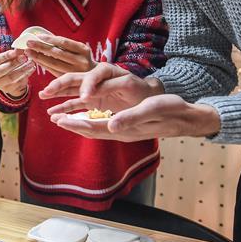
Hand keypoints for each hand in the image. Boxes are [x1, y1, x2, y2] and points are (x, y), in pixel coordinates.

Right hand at [0, 49, 34, 97]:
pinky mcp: (10, 90)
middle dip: (15, 62)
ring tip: (31, 62)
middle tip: (24, 57)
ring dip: (23, 69)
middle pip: (3, 70)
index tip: (17, 51)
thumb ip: (11, 54)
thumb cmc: (7, 65)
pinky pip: (19, 82)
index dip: (6, 55)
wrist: (9, 81)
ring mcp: (0, 85)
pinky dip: (27, 74)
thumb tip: (20, 48)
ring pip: (12, 77)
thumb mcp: (6, 59)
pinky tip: (32, 68)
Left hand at [24, 35, 94, 76]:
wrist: (95, 78)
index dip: (50, 39)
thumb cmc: (82, 60)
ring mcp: (75, 72)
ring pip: (54, 63)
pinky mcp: (70, 79)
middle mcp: (81, 61)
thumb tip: (43, 37)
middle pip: (57, 53)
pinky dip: (44, 65)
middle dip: (41, 47)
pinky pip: (53, 71)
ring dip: (39, 57)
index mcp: (84, 50)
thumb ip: (65, 45)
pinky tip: (36, 60)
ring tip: (29, 51)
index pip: (64, 42)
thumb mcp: (79, 50)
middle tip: (29, 43)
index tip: (38, 36)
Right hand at [40, 62, 161, 114]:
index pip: (93, 75)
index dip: (87, 85)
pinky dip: (63, 108)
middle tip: (48, 91)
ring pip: (70, 89)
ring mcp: (91, 89)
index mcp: (106, 70)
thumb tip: (93, 95)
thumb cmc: (141, 90)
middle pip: (74, 78)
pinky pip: (74, 104)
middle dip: (60, 84)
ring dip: (56, 93)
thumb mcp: (130, 86)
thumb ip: (113, 87)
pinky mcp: (91, 101)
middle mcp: (95, 78)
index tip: (85, 98)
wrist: (146, 97)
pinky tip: (52, 112)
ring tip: (42, 96)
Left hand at [51, 94, 221, 141]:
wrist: (186, 118)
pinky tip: (85, 117)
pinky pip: (104, 126)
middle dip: (72, 125)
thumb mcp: (151, 109)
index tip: (60, 119)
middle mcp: (121, 132)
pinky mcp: (127, 127)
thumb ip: (130, 118)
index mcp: (125, 129)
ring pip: (96, 129)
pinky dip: (91, 122)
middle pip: (91, 131)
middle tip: (54, 119)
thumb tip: (111, 124)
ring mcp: (124, 131)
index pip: (94, 129)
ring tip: (63, 119)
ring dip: (79, 125)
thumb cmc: (170, 110)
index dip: (76, 124)